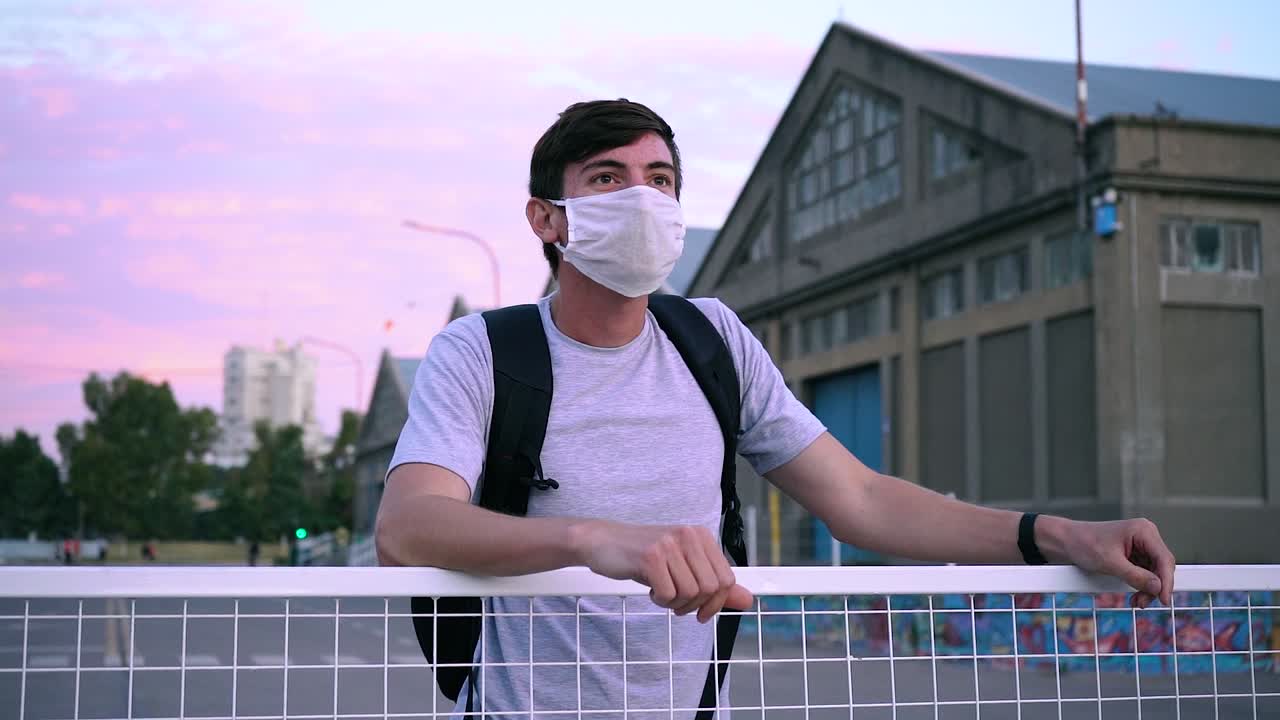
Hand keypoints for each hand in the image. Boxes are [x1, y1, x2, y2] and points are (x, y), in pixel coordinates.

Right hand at [572, 520, 753, 622]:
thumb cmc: (644, 557)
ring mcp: (670, 544)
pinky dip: (660, 600)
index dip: (716, 603)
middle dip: (695, 605)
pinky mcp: (651, 556)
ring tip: (662, 593)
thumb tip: (748, 600)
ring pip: (691, 592)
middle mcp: (689, 535)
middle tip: (677, 604)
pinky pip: (668, 594)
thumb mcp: (683, 567)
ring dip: (675, 604)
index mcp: (701, 536)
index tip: (700, 611)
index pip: (727, 579)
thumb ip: (715, 584)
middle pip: (711, 588)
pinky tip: (651, 590)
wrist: (602, 541)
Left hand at [1057, 518, 1175, 607]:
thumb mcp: (1110, 563)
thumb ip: (1135, 576)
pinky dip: (1140, 585)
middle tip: (1141, 603)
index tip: (1163, 600)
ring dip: (1147, 589)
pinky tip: (1134, 595)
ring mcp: (1141, 545)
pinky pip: (1145, 573)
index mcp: (1143, 531)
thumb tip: (1158, 588)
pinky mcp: (1135, 554)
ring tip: (1136, 602)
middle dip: (1154, 587)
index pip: (1164, 559)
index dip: (1166, 581)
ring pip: (1154, 573)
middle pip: (1161, 567)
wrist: (1066, 541)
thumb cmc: (1084, 544)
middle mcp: (1146, 536)